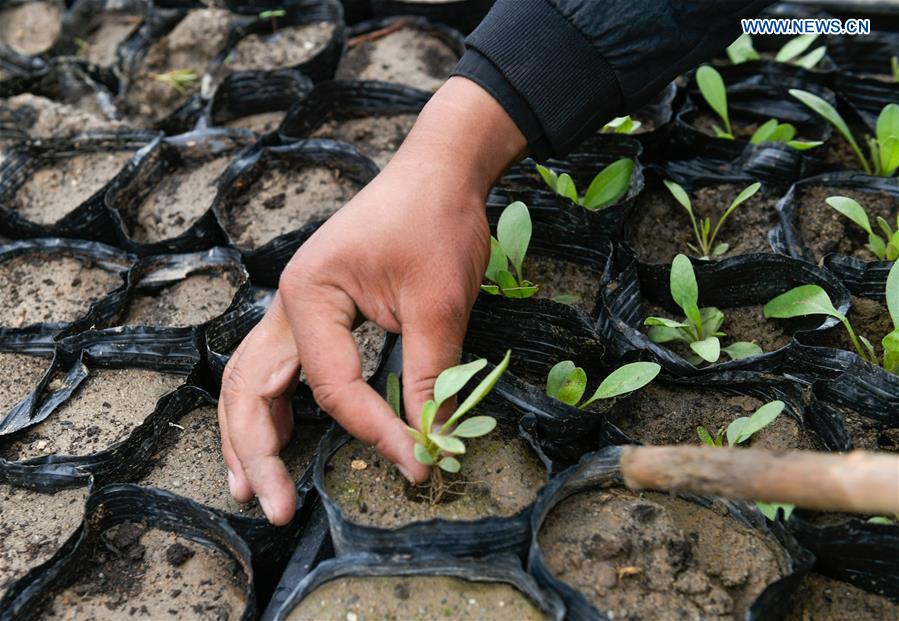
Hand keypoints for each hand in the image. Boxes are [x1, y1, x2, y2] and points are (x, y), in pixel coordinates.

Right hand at [218, 77, 526, 524]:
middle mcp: (287, 303)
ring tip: (250, 487)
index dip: (374, 431)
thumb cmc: (436, 222)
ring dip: (246, 433)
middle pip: (252, 388)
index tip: (416, 463)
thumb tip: (431, 442)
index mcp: (310, 295)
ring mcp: (293, 306)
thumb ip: (428, 378)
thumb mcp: (438, 305)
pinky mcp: (312, 311)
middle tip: (278, 509)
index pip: (333, 386)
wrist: (437, 171)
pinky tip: (277, 435)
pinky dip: (268, 405)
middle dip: (261, 453)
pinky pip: (274, 365)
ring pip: (248, 378)